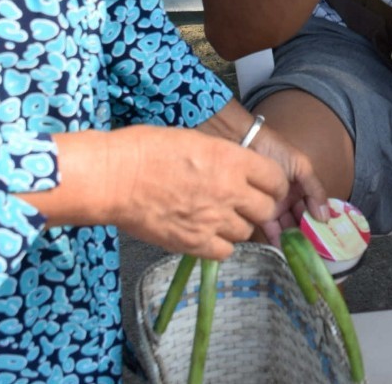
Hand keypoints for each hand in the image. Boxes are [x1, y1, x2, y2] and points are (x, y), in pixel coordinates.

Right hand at [105, 125, 290, 258]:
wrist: (115, 177)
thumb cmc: (147, 150)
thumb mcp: (196, 140)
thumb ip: (224, 158)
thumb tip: (236, 171)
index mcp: (233, 160)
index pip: (276, 179)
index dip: (273, 185)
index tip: (267, 187)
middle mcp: (230, 191)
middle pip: (267, 209)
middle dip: (259, 207)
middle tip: (244, 204)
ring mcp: (213, 220)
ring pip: (247, 232)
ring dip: (238, 225)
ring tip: (218, 217)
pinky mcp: (194, 243)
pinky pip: (225, 252)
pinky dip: (220, 245)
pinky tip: (207, 234)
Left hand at [245, 123, 330, 241]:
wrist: (247, 145)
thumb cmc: (277, 151)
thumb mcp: (302, 167)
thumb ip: (315, 190)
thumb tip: (325, 218)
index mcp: (302, 189)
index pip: (314, 210)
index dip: (319, 224)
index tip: (325, 240)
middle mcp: (290, 200)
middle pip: (301, 221)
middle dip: (307, 236)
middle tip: (313, 251)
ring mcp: (274, 207)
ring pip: (287, 227)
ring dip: (293, 240)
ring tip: (300, 253)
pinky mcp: (258, 212)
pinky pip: (270, 229)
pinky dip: (277, 239)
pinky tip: (284, 249)